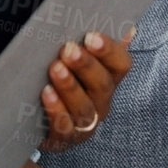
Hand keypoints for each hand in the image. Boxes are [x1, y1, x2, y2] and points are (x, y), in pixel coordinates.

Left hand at [38, 28, 133, 152]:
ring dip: (70, 86)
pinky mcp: (64, 138)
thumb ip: (96, 47)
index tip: (90, 36)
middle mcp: (101, 103)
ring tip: (55, 68)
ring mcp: (85, 124)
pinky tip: (46, 93)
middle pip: (102, 84)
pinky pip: (64, 126)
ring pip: (84, 106)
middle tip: (68, 49)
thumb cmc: (62, 86)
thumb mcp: (77, 65)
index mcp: (108, 80)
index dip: (109, 50)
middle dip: (86, 65)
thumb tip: (128, 29)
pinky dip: (56, 110)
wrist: (39, 125)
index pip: (121, 65)